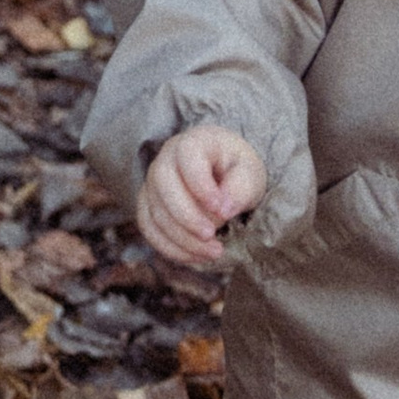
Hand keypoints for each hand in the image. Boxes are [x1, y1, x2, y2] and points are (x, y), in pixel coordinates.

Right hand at [140, 124, 267, 266]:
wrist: (224, 173)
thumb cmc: (237, 170)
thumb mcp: (249, 174)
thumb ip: (240, 188)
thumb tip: (223, 210)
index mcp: (194, 141)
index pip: (187, 156)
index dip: (201, 186)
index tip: (222, 210)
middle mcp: (167, 158)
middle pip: (163, 184)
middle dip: (187, 217)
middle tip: (212, 237)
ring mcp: (153, 181)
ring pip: (156, 211)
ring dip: (182, 238)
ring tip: (214, 252)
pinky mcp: (149, 203)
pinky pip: (149, 227)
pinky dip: (170, 247)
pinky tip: (196, 256)